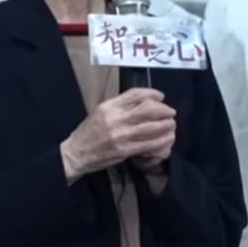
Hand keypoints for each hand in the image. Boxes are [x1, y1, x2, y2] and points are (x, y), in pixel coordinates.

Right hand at [60, 88, 175, 181]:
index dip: (152, 93)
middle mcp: (115, 118)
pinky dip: (161, 141)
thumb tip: (143, 102)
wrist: (76, 153)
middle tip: (170, 112)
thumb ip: (119, 106)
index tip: (161, 96)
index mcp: (108, 106)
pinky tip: (166, 140)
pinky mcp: (124, 150)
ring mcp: (120, 135)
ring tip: (171, 126)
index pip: (135, 94)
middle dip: (164, 110)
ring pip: (152, 127)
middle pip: (148, 109)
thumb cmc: (88, 132)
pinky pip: (149, 144)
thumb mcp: (100, 112)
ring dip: (166, 126)